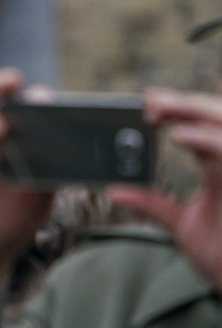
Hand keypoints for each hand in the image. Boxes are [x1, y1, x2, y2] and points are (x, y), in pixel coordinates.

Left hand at [108, 88, 221, 290]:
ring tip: (159, 110)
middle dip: (183, 104)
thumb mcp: (182, 227)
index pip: (203, 127)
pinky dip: (207, 141)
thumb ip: (152, 204)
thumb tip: (115, 190)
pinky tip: (179, 137)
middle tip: (149, 100)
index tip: (147, 103)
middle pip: (216, 118)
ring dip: (192, 112)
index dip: (179, 110)